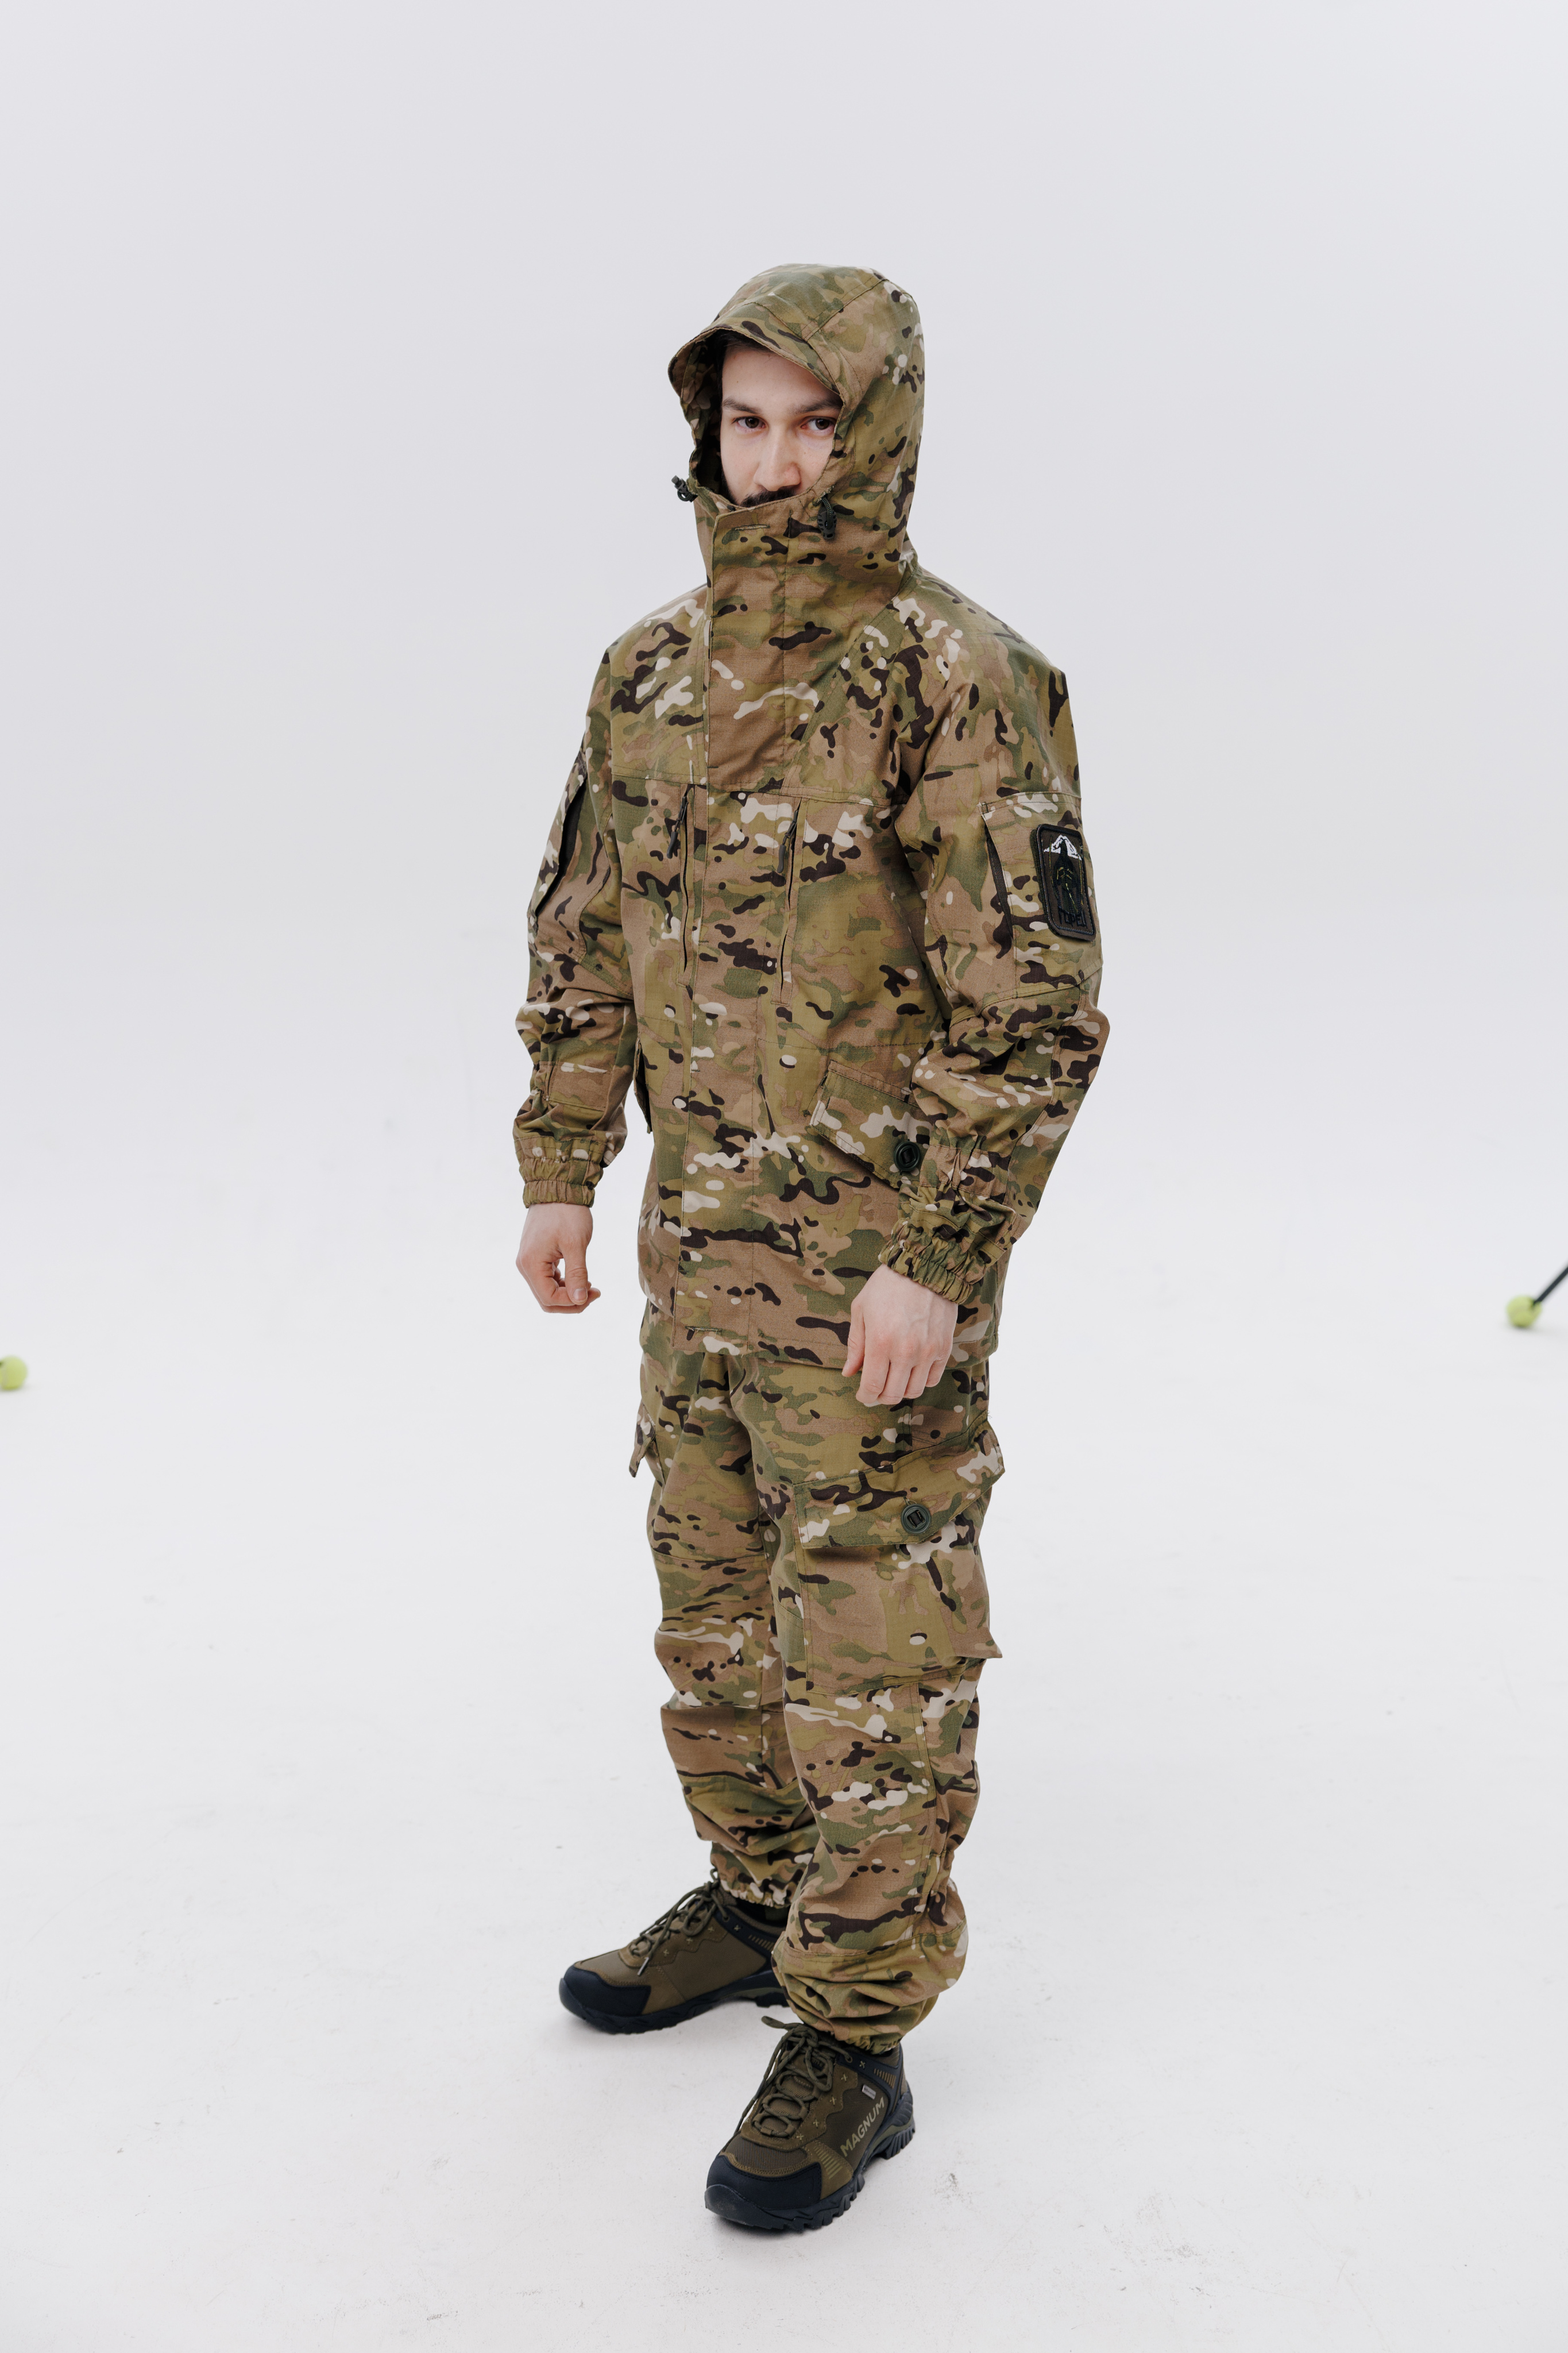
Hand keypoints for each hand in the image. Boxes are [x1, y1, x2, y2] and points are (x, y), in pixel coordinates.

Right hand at [516, 1203, 599, 1313]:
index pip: (549, 1298)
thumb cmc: (567, 1213)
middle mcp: (525, 1265)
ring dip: (569, 1293)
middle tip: (595, 1293)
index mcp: (531, 1264)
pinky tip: (581, 1277)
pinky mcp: (536, 1256)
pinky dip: (564, 1283)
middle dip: (571, 1302)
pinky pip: (548, 1279)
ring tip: (590, 1284)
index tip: (594, 1293)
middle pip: (546, 1299)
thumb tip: (579, 1300)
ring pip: (547, 1290)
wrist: (557, 1188)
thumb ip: (577, 1274)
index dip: (573, 1302)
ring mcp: (529, 1261)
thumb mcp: (576, 1244)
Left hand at [843, 1263, 957, 1404]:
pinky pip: (933, 1379)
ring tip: (894, 1380)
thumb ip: (855, 1345)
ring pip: (914, 1391)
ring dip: (901, 1391)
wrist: (925, 1267)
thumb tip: (849, 1373)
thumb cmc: (887, 1285)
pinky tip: (912, 1370)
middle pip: (893, 1394)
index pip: (872, 1386)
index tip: (862, 1395)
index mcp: (880, 1342)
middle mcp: (905, 1351)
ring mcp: (927, 1351)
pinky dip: (921, 1381)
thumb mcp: (861, 1310)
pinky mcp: (943, 1348)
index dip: (865, 1397)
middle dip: (880, 1397)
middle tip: (876, 1390)